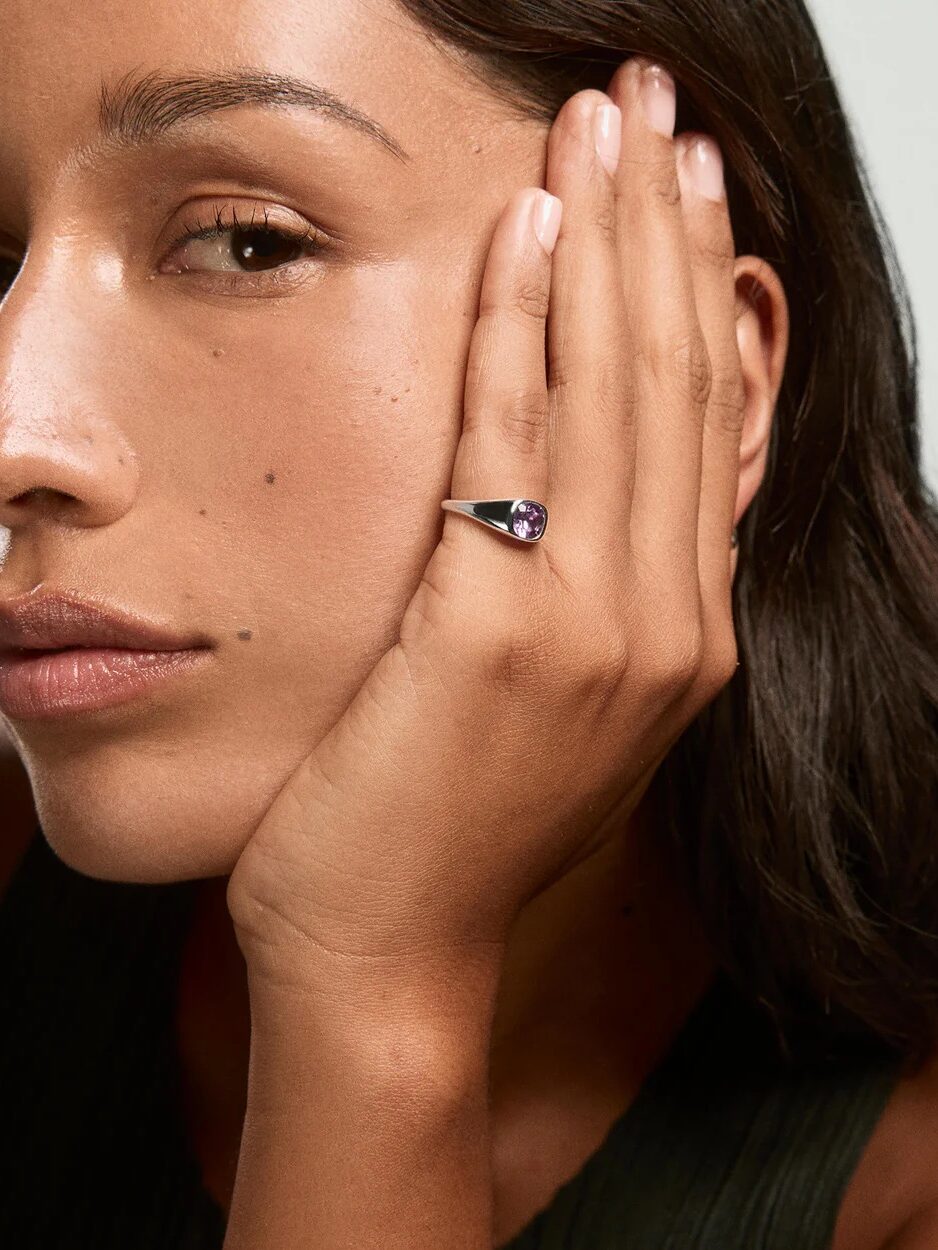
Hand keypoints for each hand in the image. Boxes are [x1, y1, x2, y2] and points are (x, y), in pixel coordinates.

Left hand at [226, 56, 745, 993]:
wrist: (395, 946)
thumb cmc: (459, 820)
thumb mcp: (565, 703)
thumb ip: (605, 592)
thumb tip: (601, 478)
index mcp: (687, 635)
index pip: (710, 427)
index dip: (705, 295)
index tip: (690, 196)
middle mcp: (670, 621)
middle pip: (678, 384)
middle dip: (666, 230)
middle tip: (654, 110)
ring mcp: (601, 626)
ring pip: (618, 391)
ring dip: (607, 243)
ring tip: (599, 127)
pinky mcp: (504, 625)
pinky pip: (517, 439)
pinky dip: (524, 326)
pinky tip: (524, 234)